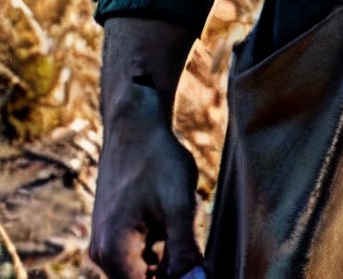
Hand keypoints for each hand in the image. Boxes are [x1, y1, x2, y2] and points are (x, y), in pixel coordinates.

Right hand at [89, 86, 204, 278]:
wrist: (135, 122)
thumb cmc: (156, 158)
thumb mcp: (178, 204)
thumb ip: (185, 251)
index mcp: (114, 252)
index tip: (196, 265)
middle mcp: (103, 254)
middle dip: (174, 268)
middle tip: (191, 242)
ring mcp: (106, 243)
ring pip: (146, 269)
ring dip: (169, 257)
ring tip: (179, 219)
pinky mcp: (114, 233)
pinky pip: (141, 254)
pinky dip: (162, 244)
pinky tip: (173, 216)